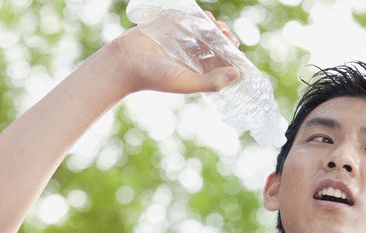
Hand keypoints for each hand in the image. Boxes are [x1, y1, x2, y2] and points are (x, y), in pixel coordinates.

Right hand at [111, 11, 240, 94]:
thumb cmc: (155, 77)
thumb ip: (212, 81)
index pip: (222, 65)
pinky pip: (193, 18)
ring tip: (220, 29)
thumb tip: (237, 75)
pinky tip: (209, 20)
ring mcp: (183, 40)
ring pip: (207, 31)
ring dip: (217, 29)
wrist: (126, 61)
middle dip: (226, 41)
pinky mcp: (173, 25)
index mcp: (197, 72)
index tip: (239, 55)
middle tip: (231, 39)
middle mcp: (192, 56)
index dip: (233, 60)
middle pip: (217, 46)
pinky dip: (203, 18)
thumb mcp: (187, 82)